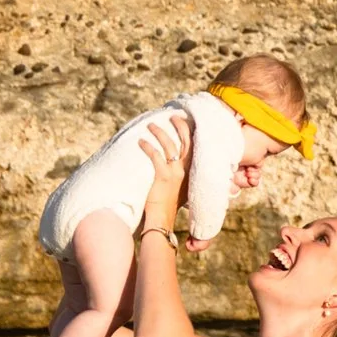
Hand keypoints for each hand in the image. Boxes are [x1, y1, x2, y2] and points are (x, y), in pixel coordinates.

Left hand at [137, 114, 190, 237]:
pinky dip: (148, 146)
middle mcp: (188, 170)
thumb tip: (175, 163)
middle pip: (187, 140)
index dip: (190, 131)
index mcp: (193, 171)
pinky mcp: (163, 177)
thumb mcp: (181, 188)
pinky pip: (156, 155)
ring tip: (150, 125)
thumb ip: (182, 176)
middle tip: (172, 116)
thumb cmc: (169, 206)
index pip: (195, 146)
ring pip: (170, 145)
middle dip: (180, 125)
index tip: (184, 121)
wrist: (163, 220)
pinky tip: (141, 141)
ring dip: (160, 132)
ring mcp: (176, 173)